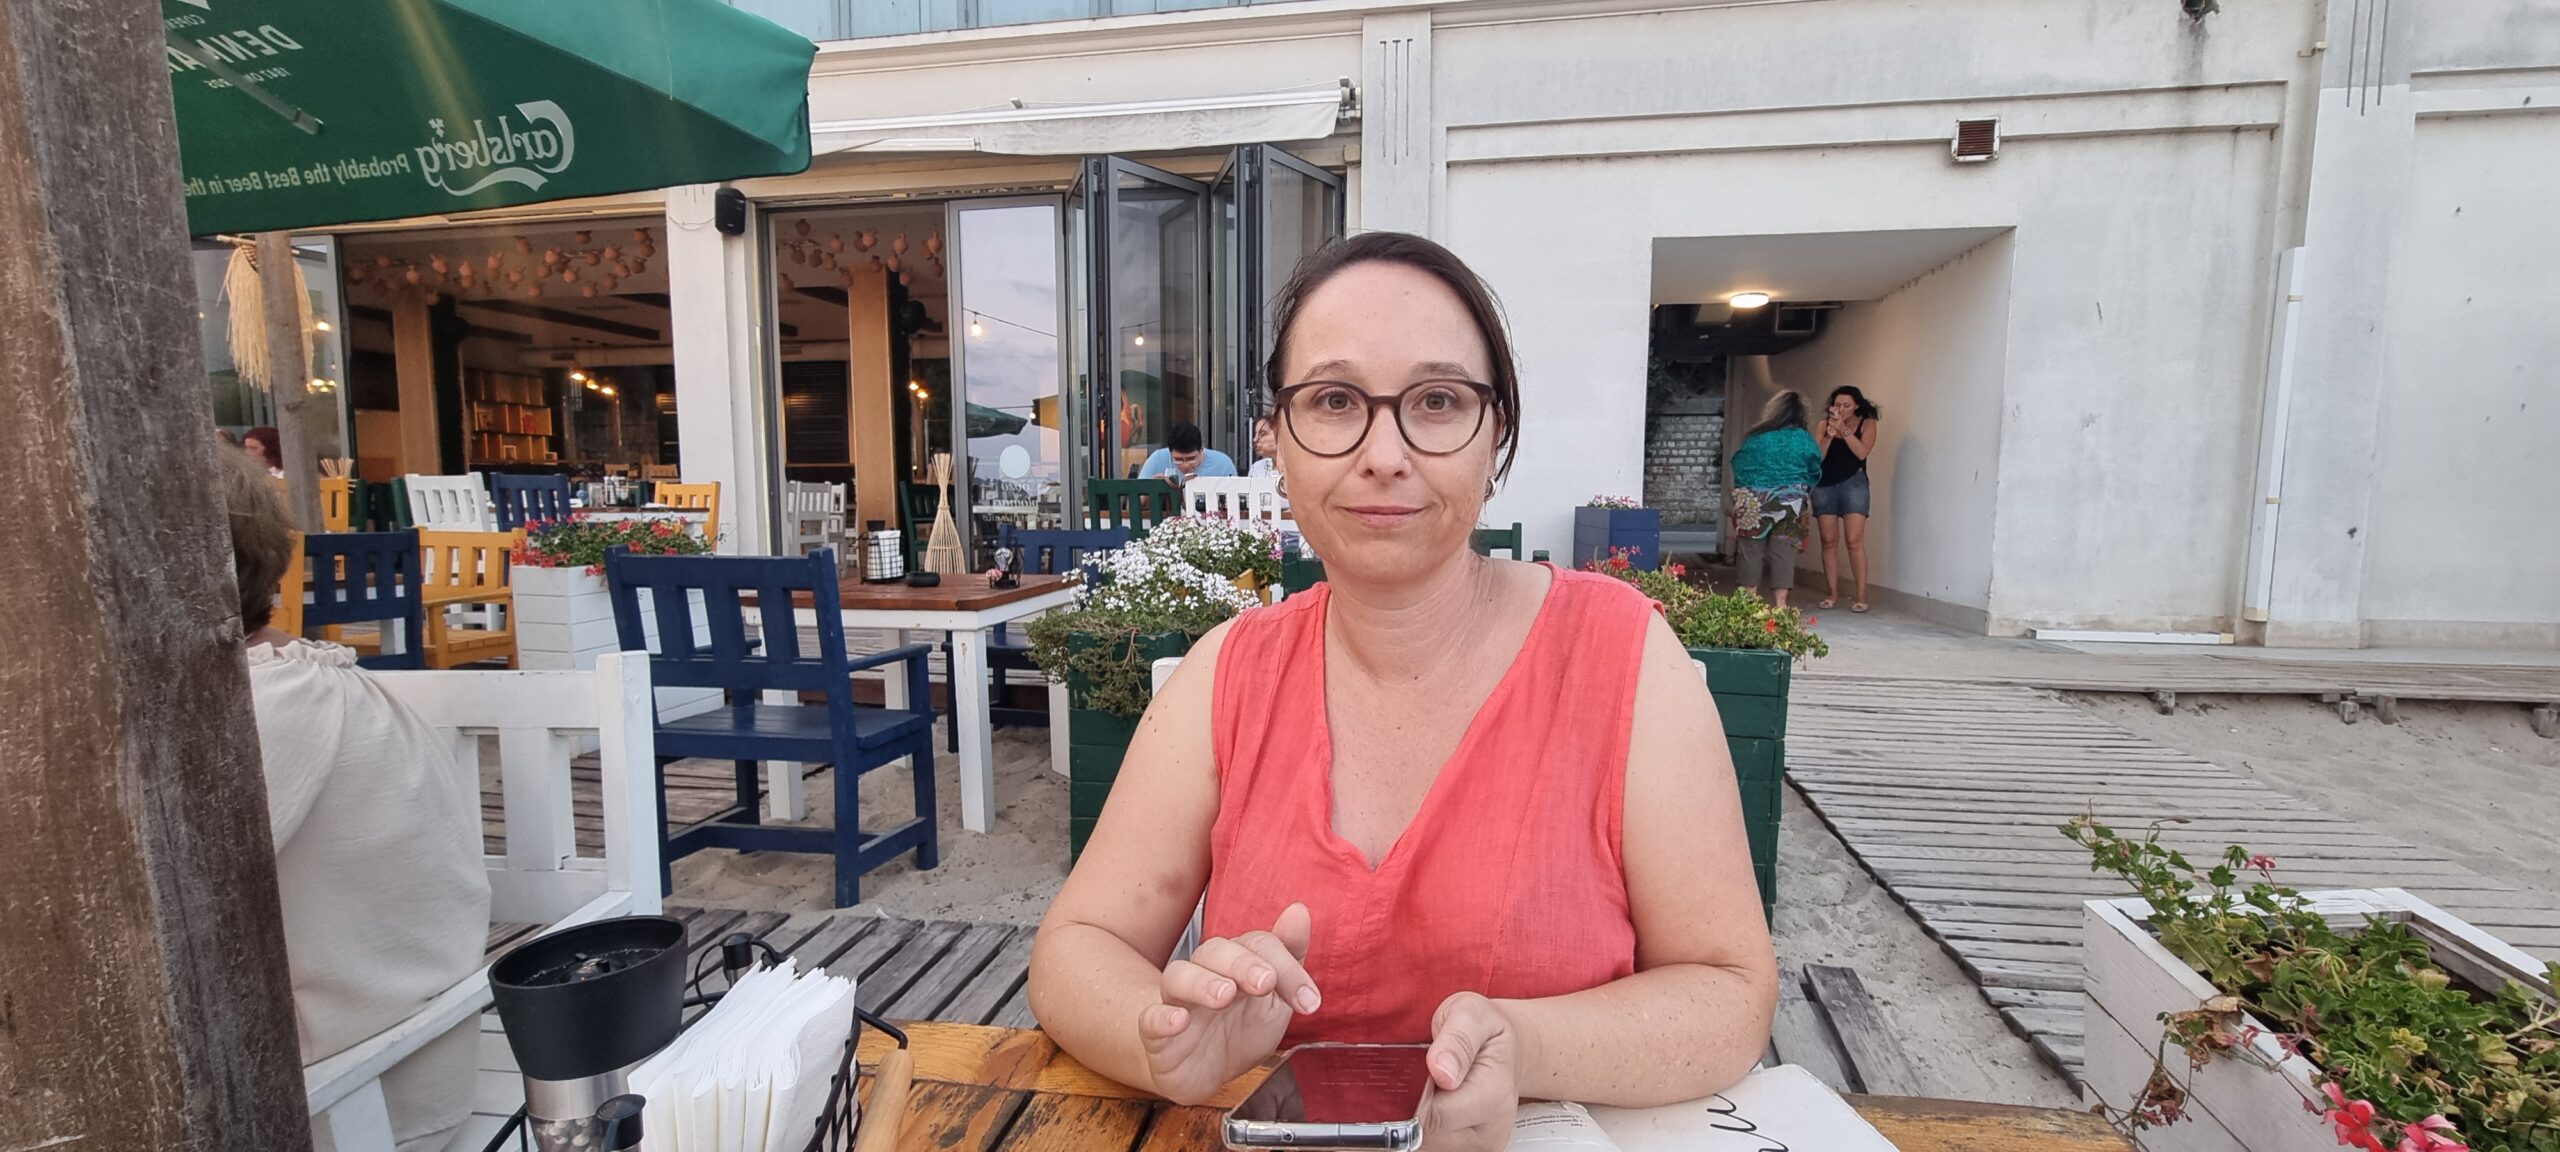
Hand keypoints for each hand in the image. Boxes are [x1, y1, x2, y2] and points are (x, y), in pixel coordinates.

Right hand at [1138, 903, 1319, 1104]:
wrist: (1207, 1073)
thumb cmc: (1240, 1029)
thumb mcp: (1274, 999)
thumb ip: (1288, 958)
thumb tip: (1299, 910)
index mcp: (1236, 962)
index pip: (1258, 945)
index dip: (1287, 969)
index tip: (1309, 1000)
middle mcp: (1205, 974)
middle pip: (1215, 951)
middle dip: (1242, 964)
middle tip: (1265, 982)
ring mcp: (1178, 1002)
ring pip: (1179, 976)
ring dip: (1202, 982)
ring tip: (1224, 994)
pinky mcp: (1157, 1035)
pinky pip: (1150, 1019)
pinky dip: (1162, 1017)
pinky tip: (1178, 1020)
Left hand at [1423, 992, 1522, 1151]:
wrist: (1509, 1050)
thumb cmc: (1489, 1032)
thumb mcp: (1472, 1014)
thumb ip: (1456, 1039)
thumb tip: (1441, 1069)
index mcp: (1493, 1093)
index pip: (1435, 1114)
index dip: (1413, 1093)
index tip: (1414, 1070)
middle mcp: (1491, 1128)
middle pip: (1427, 1131)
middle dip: (1415, 1103)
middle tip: (1425, 1075)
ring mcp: (1481, 1145)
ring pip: (1426, 1141)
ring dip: (1420, 1114)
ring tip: (1434, 1088)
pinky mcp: (1470, 1151)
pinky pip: (1432, 1144)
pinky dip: (1428, 1123)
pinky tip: (1437, 1102)